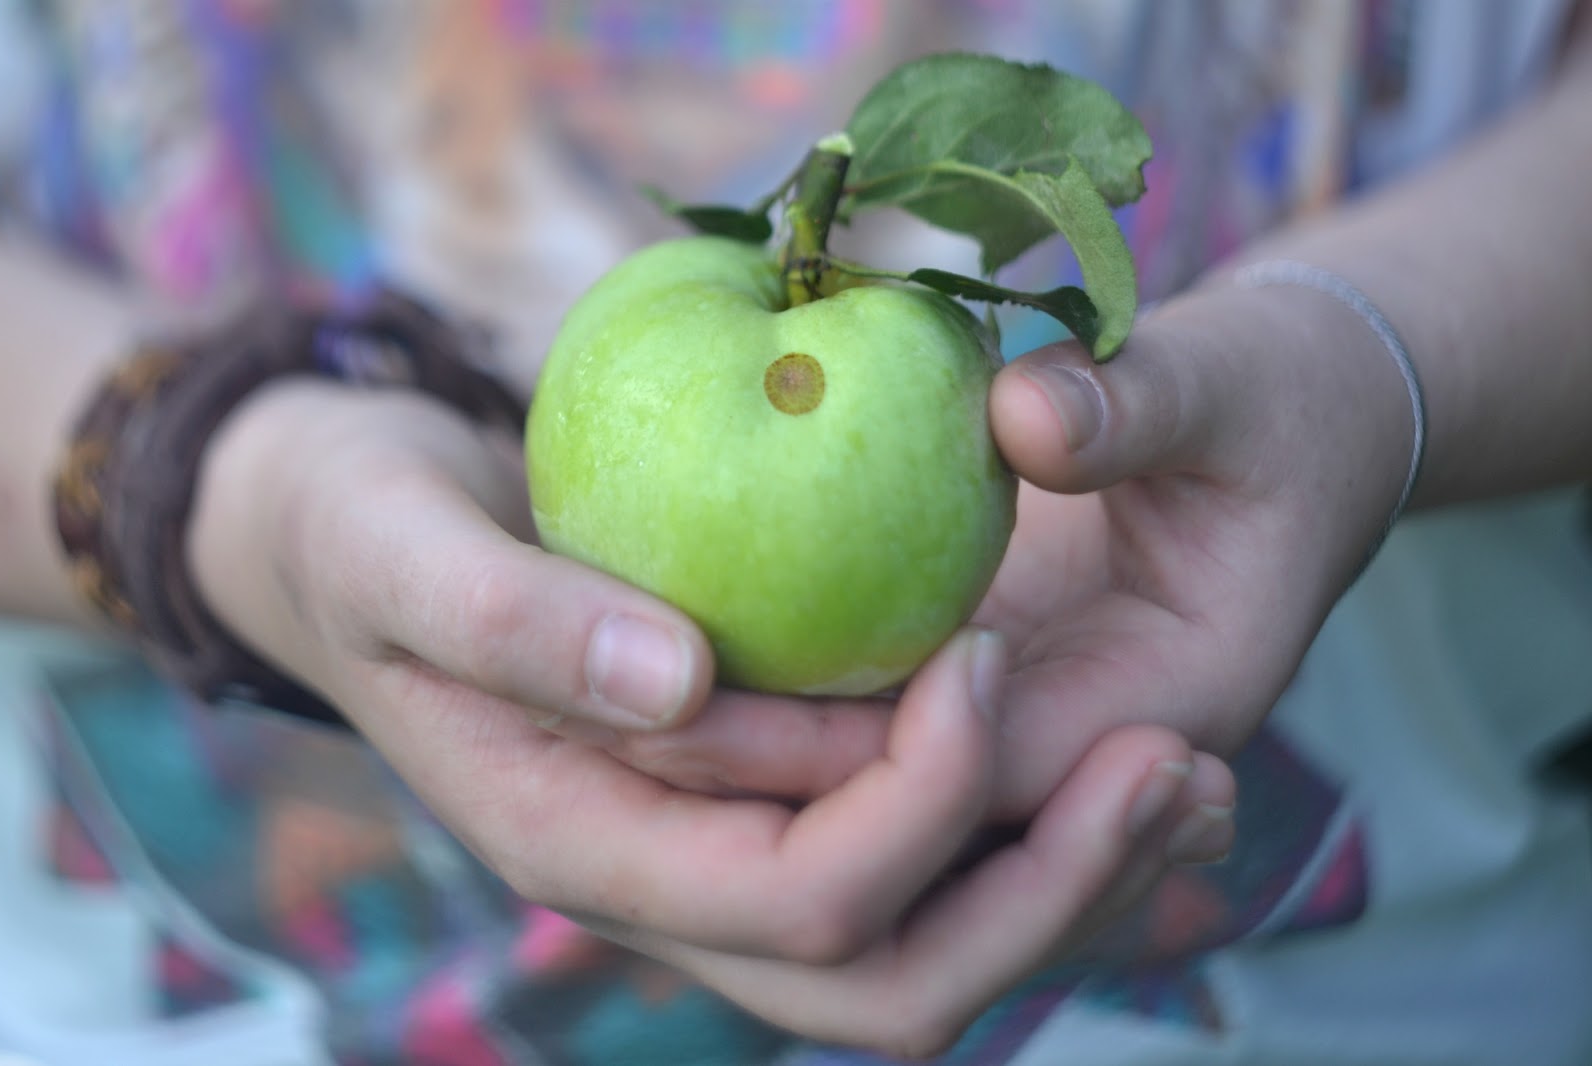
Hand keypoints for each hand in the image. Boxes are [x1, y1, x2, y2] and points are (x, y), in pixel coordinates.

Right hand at [184, 379, 1231, 1054]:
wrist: (354, 534)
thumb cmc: (364, 528)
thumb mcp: (400, 546)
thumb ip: (512, 622)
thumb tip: (678, 679)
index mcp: (586, 847)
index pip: (797, 899)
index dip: (918, 804)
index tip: (980, 652)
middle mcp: (669, 886)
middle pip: (895, 978)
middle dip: (1049, 893)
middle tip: (1180, 767)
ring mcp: (722, 851)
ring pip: (928, 941)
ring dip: (1072, 882)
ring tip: (1198, 780)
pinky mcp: (762, 794)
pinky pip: (917, 858)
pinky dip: (1031, 830)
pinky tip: (1118, 754)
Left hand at [617, 274, 1410, 847]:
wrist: (1300, 428)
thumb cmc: (1278, 403)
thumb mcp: (1228, 383)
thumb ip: (1140, 403)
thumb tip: (1022, 413)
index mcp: (1168, 709)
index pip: (984, 775)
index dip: (845, 756)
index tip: (707, 690)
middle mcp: (1088, 752)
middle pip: (914, 821)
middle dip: (772, 786)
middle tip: (618, 723)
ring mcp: (1031, 727)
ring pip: (884, 791)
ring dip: (762, 759)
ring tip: (611, 709)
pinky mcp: (989, 688)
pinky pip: (879, 721)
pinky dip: (789, 700)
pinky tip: (676, 644)